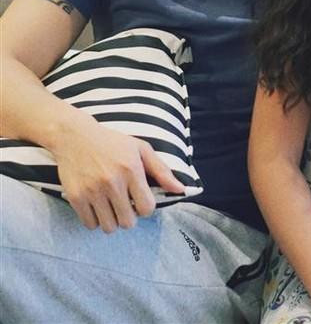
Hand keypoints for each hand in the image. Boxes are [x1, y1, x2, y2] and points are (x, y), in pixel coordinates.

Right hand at [53, 113, 184, 232]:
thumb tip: (181, 190)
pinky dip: (95, 220)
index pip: (147, 208)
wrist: (75, 137)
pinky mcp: (76, 197)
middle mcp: (112, 182)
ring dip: (112, 220)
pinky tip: (96, 206)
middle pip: (128, 222)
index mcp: (131, 169)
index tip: (140, 199)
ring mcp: (93, 191)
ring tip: (110, 206)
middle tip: (124, 203)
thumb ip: (161, 170)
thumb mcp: (140, 149)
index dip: (146, 207)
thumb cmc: (112, 143)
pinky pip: (90, 225)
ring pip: (109, 227)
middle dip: (129, 217)